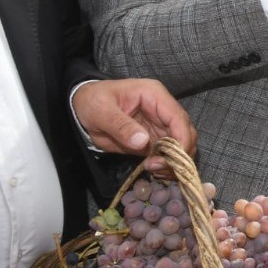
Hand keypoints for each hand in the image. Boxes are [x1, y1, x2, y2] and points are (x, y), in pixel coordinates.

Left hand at [72, 78, 195, 172]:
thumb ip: (121, 126)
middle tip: (159, 168)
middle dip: (179, 153)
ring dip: (174, 161)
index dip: (182, 138)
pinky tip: (155, 172)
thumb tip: (142, 142)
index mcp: (154, 96)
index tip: (174, 159)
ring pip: (181, 145)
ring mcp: (159, 125)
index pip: (178, 117)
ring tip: (156, 171)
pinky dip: (166, 165)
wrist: (82, 106)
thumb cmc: (93, 101)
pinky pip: (167, 153)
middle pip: (185, 132)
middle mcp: (163, 110)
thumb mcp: (101, 111)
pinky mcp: (153, 139)